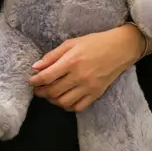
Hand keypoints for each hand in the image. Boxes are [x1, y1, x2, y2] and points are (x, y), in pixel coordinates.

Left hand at [28, 25, 143, 111]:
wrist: (120, 48)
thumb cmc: (94, 43)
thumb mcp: (71, 43)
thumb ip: (52, 56)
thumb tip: (35, 67)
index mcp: (71, 61)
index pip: (47, 77)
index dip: (35, 81)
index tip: (31, 81)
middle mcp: (79, 76)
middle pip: (53, 92)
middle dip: (41, 92)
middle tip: (38, 89)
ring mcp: (89, 87)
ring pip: (64, 102)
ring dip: (53, 101)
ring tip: (50, 95)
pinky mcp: (97, 94)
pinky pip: (78, 107)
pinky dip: (68, 106)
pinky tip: (64, 99)